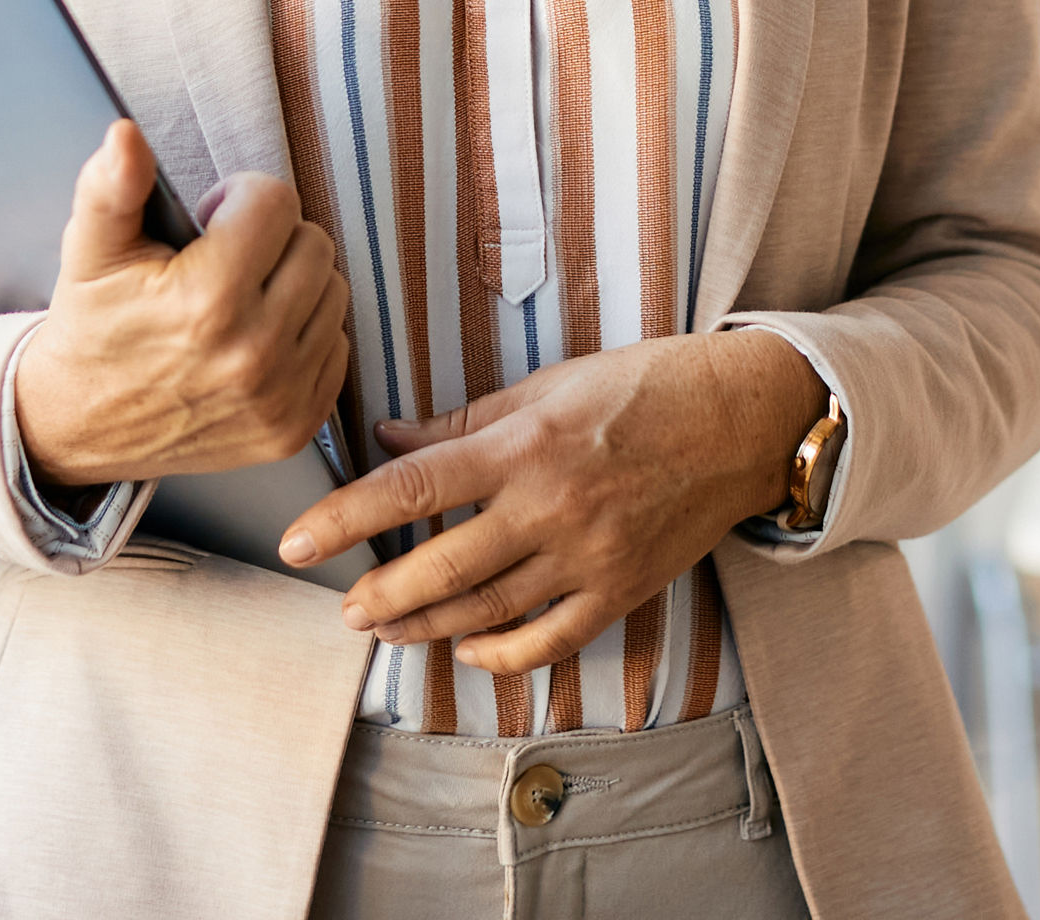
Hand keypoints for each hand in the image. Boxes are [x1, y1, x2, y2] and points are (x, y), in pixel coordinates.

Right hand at [11, 120, 350, 484]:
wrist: (80, 427)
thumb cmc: (93, 328)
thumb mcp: (89, 252)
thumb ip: (111, 188)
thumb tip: (125, 136)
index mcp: (207, 301)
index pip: (276, 202)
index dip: (239, 198)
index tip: (209, 220)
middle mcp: (254, 353)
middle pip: (315, 244)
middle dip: (272, 237)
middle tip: (225, 258)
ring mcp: (279, 398)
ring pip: (334, 292)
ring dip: (294, 284)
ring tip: (242, 296)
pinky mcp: (295, 428)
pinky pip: (338, 348)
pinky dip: (305, 335)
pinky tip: (257, 337)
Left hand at [275, 330, 828, 676]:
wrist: (741, 419)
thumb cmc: (645, 387)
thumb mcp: (549, 383)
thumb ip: (465, 420)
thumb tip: (388, 438)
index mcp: (525, 445)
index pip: (412, 488)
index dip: (344, 518)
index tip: (297, 541)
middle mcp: (552, 506)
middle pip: (442, 569)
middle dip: (381, 596)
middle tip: (346, 608)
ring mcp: (589, 555)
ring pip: (489, 612)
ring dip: (427, 628)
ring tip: (387, 629)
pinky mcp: (623, 589)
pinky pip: (551, 640)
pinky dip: (503, 655)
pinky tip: (469, 651)